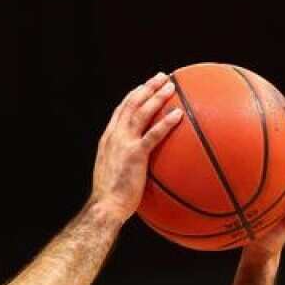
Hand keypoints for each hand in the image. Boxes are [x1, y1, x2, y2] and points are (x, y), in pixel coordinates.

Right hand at [91, 72, 183, 220]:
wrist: (105, 206)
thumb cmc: (112, 197)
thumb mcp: (115, 173)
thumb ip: (125, 161)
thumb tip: (140, 163)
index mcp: (108, 139)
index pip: (121, 110)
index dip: (134, 95)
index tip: (145, 87)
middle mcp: (114, 136)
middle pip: (131, 104)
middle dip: (147, 88)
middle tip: (162, 77)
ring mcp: (123, 144)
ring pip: (141, 113)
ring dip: (157, 97)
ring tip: (172, 87)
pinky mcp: (134, 154)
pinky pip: (153, 134)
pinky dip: (165, 122)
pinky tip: (178, 114)